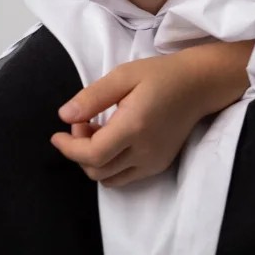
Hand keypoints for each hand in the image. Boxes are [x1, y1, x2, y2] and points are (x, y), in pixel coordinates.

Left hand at [50, 52, 213, 187]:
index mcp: (134, 126)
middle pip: (96, 170)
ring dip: (93, 161)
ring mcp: (153, 162)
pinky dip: (109, 165)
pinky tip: (113, 140)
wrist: (198, 85)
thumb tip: (65, 116)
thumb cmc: (160, 75)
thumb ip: (93, 97)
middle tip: (82, 123)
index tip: (56, 136)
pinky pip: (124, 177)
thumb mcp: (123, 75)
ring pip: (108, 179)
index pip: (92, 154)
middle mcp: (145, 151)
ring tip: (96, 132)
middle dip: (78, 151)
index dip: (69, 149)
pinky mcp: (159, 165)